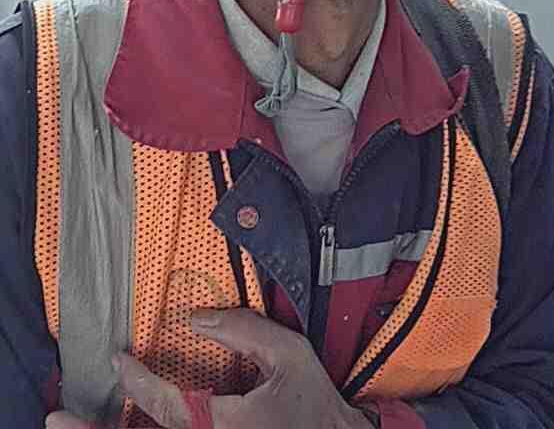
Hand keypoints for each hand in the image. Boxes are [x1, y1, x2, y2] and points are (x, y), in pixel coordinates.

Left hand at [46, 308, 373, 428]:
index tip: (118, 358)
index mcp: (228, 426)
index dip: (138, 381)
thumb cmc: (314, 401)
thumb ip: (242, 329)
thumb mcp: (288, 353)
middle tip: (56, 423)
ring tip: (71, 428)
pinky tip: (122, 427)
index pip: (169, 405)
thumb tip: (194, 318)